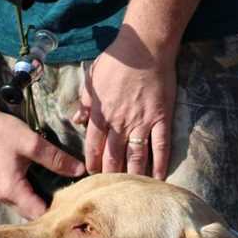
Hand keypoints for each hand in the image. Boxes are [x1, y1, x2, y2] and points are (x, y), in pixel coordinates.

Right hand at [0, 108, 84, 219]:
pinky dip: (37, 197)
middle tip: (77, 203)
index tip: (78, 206)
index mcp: (12, 191)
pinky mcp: (3, 187)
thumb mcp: (32, 143)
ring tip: (68, 197)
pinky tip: (52, 189)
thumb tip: (81, 171)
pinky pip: (23, 200)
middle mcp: (5, 198)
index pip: (40, 214)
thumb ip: (56, 159)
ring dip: (46, 205)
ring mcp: (2, 194)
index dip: (59, 213)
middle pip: (34, 215)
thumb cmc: (1, 132)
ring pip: (28, 208)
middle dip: (54, 212)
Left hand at [76, 26, 176, 178]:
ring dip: (133, 174)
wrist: (146, 47)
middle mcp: (120, 122)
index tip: (92, 175)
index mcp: (101, 113)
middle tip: (110, 189)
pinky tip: (158, 178)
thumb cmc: (117, 60)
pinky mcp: (161, 119)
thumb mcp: (92, 79)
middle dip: (110, 174)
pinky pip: (161, 146)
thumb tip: (76, 120)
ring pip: (136, 156)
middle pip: (113, 156)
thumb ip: (85, 102)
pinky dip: (160, 164)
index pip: (93, 145)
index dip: (92, 162)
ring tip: (131, 190)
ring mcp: (142, 122)